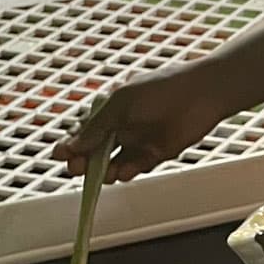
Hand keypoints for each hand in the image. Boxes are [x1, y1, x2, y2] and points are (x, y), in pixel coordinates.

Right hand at [56, 61, 232, 181]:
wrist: (202, 94)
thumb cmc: (161, 89)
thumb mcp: (121, 104)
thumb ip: (98, 126)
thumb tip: (74, 145)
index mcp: (111, 110)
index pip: (85, 131)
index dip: (72, 143)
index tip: (61, 154)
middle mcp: (123, 127)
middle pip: (96, 150)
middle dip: (84, 161)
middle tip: (76, 168)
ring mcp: (139, 141)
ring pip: (114, 162)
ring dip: (105, 170)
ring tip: (103, 173)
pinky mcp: (157, 153)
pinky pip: (136, 166)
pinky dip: (127, 171)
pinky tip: (122, 171)